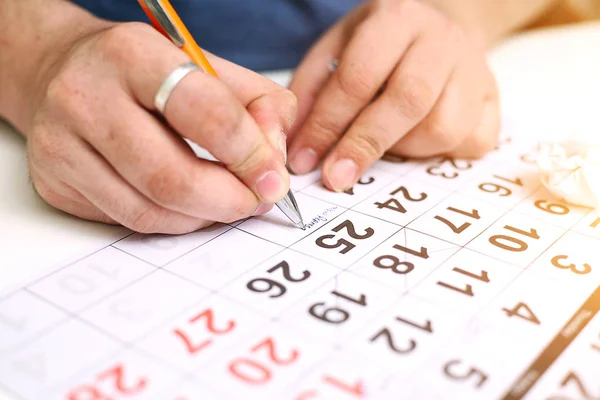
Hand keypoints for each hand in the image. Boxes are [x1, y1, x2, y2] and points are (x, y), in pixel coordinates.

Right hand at [26, 22, 295, 233]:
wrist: (58, 71)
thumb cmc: (143, 72)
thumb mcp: (205, 66)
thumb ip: (257, 103)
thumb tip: (275, 161)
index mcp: (133, 55)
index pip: (205, 114)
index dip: (250, 155)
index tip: (274, 178)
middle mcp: (86, 98)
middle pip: (172, 178)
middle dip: (230, 201)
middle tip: (257, 201)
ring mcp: (61, 146)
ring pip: (150, 211)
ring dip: (204, 218)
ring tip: (227, 202)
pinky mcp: (55, 183)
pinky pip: (128, 221)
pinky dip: (172, 222)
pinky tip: (188, 205)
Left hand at [287, 0, 499, 190]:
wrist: (438, 25)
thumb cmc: (377, 45)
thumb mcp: (335, 49)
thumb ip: (310, 91)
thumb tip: (294, 143)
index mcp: (395, 18)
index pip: (358, 78)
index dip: (327, 125)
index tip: (305, 161)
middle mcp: (441, 40)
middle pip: (407, 102)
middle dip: (365, 146)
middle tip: (336, 178)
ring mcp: (475, 69)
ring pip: (443, 128)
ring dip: (405, 150)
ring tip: (384, 144)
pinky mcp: (495, 98)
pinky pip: (472, 143)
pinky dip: (441, 154)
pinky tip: (419, 142)